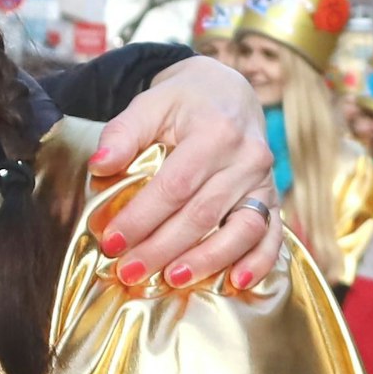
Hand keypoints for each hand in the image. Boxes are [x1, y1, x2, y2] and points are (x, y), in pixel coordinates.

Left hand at [91, 55, 280, 290]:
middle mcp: (246, 158)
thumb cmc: (182, 101)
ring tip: (172, 279)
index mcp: (214, 133)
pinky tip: (237, 283)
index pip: (174, 186)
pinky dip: (258, 262)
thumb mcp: (148, 104)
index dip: (141, 218)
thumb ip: (122, 133)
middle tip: (129, 271)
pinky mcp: (274, 196)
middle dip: (163, 248)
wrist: (227, 90)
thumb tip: (98, 166)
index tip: (112, 241)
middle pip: (202, 214)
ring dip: (207, 260)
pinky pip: (274, 234)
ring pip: (241, 229)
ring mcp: (265, 180)